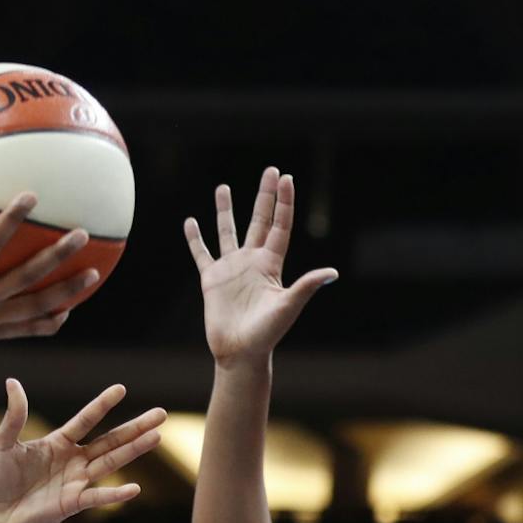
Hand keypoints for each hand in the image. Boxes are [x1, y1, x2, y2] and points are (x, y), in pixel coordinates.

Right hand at [0, 177, 95, 366]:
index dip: (12, 220)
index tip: (32, 196)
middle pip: (26, 278)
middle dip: (56, 256)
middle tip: (82, 235)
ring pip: (35, 308)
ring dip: (66, 292)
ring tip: (94, 274)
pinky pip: (25, 330)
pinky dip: (49, 321)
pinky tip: (68, 309)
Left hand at [0, 380, 165, 522]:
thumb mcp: (3, 442)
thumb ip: (14, 415)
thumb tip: (12, 382)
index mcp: (59, 443)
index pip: (85, 420)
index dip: (102, 405)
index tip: (121, 388)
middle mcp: (73, 460)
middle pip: (110, 440)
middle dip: (135, 427)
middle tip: (161, 414)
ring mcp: (76, 482)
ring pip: (110, 462)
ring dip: (134, 450)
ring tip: (157, 436)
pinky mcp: (72, 503)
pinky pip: (97, 496)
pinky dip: (115, 493)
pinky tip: (135, 488)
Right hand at [184, 168, 337, 367]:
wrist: (240, 351)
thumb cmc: (267, 333)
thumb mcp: (288, 307)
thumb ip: (305, 287)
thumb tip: (331, 273)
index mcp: (272, 264)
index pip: (279, 225)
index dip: (283, 202)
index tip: (285, 178)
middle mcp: (253, 261)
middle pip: (259, 220)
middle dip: (264, 196)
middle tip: (269, 170)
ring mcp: (232, 269)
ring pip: (228, 232)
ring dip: (225, 210)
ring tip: (222, 187)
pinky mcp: (212, 279)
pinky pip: (202, 254)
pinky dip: (195, 239)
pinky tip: (190, 223)